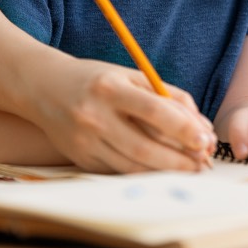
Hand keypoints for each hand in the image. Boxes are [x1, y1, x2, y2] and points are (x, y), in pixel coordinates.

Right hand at [26, 56, 215, 173]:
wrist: (43, 87)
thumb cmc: (96, 79)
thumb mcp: (130, 75)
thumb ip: (166, 95)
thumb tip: (200, 124)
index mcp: (110, 87)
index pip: (152, 110)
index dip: (181, 127)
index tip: (204, 139)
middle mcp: (94, 116)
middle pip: (143, 146)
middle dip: (178, 159)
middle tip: (202, 162)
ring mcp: (85, 141)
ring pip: (132, 165)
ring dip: (165, 171)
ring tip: (189, 168)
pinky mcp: (80, 159)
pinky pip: (118, 171)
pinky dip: (143, 172)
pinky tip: (161, 169)